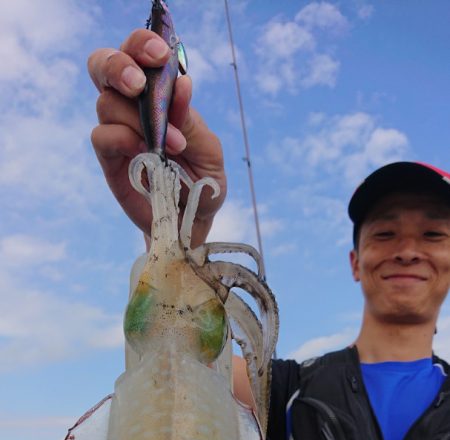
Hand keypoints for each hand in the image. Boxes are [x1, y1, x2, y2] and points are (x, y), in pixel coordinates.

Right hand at [87, 28, 226, 246]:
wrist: (192, 222)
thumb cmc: (203, 182)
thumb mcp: (208, 151)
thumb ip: (191, 122)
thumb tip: (181, 86)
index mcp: (158, 93)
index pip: (138, 53)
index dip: (142, 45)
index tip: (160, 55)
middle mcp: (132, 106)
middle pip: (105, 65)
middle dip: (119, 66)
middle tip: (140, 85)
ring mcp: (118, 131)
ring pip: (106, 102)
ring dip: (138, 119)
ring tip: (169, 145)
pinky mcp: (109, 159)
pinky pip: (101, 136)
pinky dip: (122, 139)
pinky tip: (145, 153)